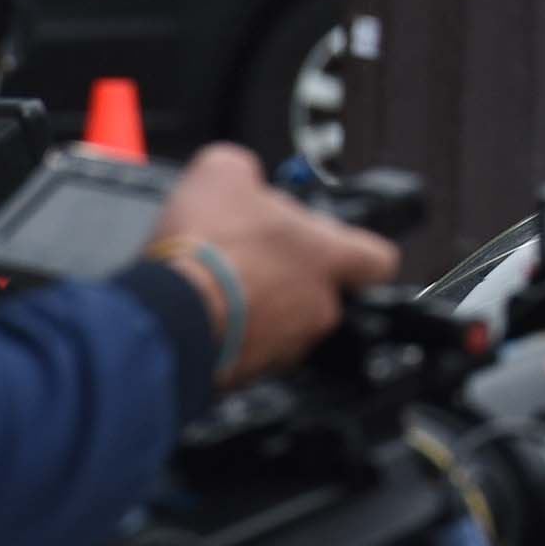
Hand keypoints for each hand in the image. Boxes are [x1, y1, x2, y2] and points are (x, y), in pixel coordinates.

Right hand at [149, 145, 400, 385]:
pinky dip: (231, 336)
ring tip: (220, 287)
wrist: (165, 315)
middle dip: (292, 278)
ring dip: (259, 308)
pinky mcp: (249, 375)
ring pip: (285, 325)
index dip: (360, 251)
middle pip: (323, 292)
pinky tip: (203, 314)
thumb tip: (242, 177)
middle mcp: (318, 308)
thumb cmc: (205, 250)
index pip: (379, 259)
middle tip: (255, 260)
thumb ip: (246, 170)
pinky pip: (249, 353)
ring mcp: (286, 347)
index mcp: (327, 257)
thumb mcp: (222, 172)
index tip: (340, 247)